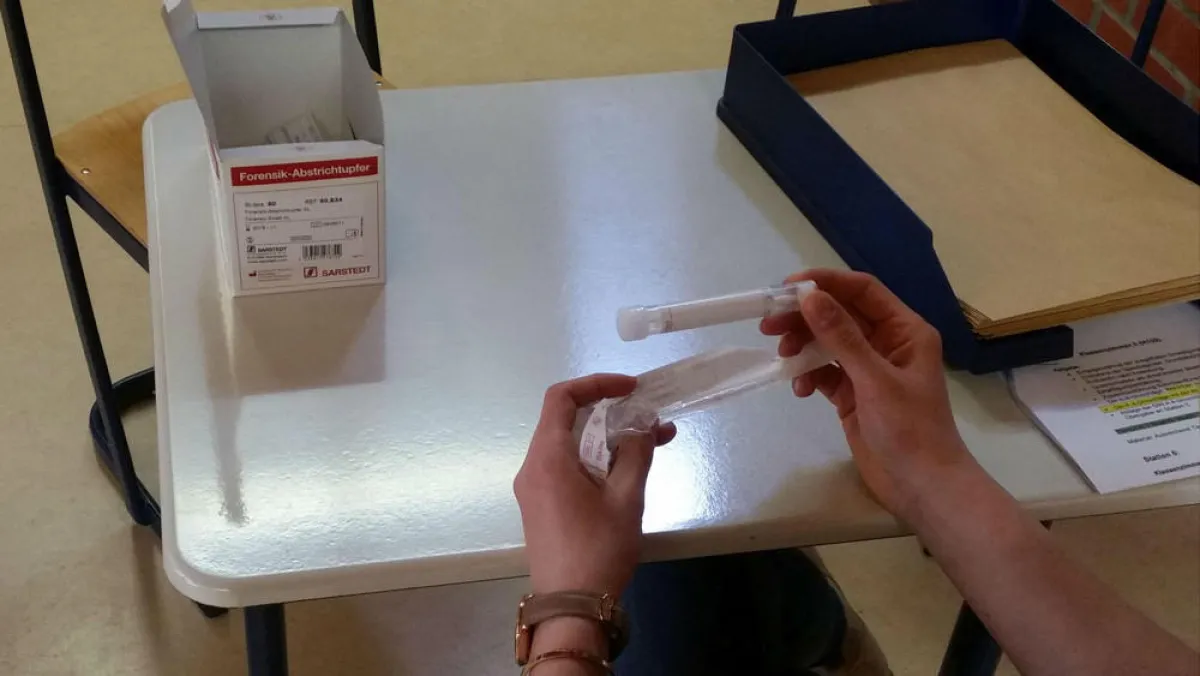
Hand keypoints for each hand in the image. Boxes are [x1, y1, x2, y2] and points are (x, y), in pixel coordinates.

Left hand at [514, 374, 675, 597]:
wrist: (571, 607)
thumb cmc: (598, 550)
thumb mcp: (626, 499)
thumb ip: (636, 453)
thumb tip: (643, 425)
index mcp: (547, 458)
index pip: (562, 398)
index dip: (596, 384)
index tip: (631, 389)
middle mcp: (533, 467)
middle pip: (566, 420)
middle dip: (610, 412)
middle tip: (649, 418)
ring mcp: (534, 488)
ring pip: (569, 446)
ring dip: (607, 438)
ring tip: (652, 443)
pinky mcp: (541, 506)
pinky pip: (566, 468)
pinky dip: (596, 460)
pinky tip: (629, 469)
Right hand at [761, 269, 979, 521]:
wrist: (923, 487)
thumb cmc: (910, 430)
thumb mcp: (874, 380)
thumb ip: (841, 337)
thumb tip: (808, 297)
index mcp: (904, 331)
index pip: (862, 291)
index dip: (826, 283)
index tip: (787, 288)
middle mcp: (887, 344)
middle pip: (840, 314)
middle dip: (805, 317)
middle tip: (769, 324)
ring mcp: (868, 370)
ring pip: (828, 343)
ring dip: (803, 346)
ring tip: (783, 358)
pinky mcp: (853, 395)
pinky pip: (824, 372)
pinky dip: (808, 375)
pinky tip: (800, 390)